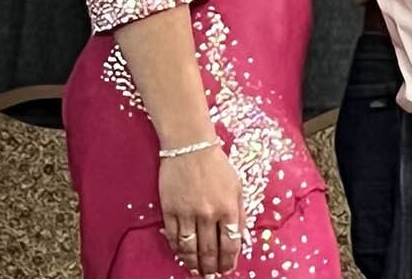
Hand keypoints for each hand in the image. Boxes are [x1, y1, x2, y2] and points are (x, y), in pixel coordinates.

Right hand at [158, 143, 244, 275]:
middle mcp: (209, 214)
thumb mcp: (237, 187)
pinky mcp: (170, 210)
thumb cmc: (216, 165)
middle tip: (212, 276)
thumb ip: (239, 213)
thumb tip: (240, 238)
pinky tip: (182, 256)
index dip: (229, 261)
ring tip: (197, 271)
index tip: (228, 269)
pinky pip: (175, 238)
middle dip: (212, 267)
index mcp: (229, 208)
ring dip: (194, 264)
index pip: (230, 244)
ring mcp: (188, 213)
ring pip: (190, 249)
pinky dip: (179, 250)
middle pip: (210, 251)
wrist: (190, 146)